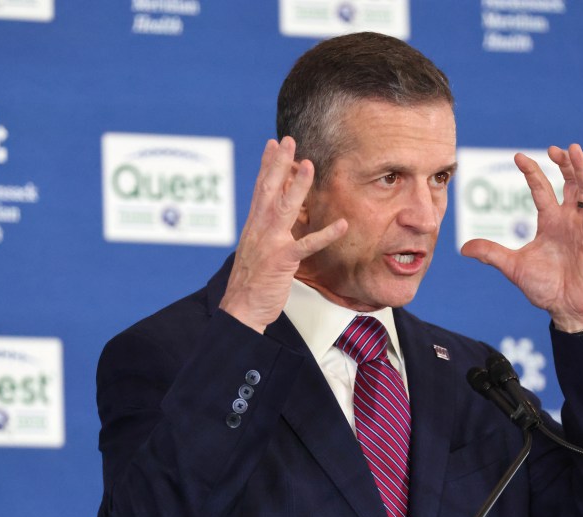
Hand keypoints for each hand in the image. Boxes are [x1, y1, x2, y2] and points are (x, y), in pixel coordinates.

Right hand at [220, 137, 346, 332]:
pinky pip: (306, 245)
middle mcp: (259, 229)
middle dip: (279, 164)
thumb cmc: (251, 282)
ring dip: (297, 187)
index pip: (260, 189)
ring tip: (309, 166)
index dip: (267, 166)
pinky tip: (342, 225)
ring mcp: (270, 243)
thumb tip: (274, 214)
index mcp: (254, 226)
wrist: (240, 308)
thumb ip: (266, 231)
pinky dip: (325, 235)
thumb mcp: (256, 250)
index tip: (274, 144)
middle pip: (269, 190)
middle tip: (289, 141)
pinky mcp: (282, 261)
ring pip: (284, 209)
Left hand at [460, 144, 582, 332]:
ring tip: (575, 152)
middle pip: (569, 183)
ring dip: (582, 172)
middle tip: (555, 148)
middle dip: (564, 164)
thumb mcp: (513, 267)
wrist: (567, 308)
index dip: (532, 172)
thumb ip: (491, 254)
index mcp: (550, 222)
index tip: (518, 157)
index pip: (541, 189)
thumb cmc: (546, 287)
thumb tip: (463, 248)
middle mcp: (568, 220)